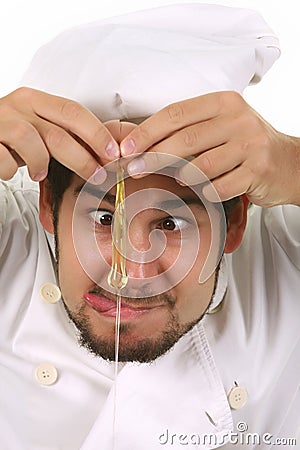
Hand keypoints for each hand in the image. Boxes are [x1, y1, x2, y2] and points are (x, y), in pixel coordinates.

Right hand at [0, 87, 119, 181]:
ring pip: (31, 143)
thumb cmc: (10, 134)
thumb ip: (62, 134)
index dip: (96, 133)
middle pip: (58, 133)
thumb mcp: (37, 127)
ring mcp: (0, 123)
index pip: (73, 111)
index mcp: (36, 100)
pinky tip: (11, 172)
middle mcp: (18, 107)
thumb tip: (101, 153)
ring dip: (41, 164)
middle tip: (97, 176)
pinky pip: (3, 159)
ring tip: (40, 174)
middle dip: (83, 159)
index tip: (112, 153)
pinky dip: (10, 170)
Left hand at [120, 91, 299, 206]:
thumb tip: (144, 145)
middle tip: (135, 169)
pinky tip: (205, 190)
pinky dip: (207, 192)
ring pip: (201, 166)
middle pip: (185, 139)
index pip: (176, 113)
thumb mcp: (221, 125)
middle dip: (153, 157)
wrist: (289, 162)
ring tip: (177, 180)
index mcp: (224, 103)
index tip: (127, 148)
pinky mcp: (258, 171)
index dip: (147, 131)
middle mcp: (238, 119)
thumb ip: (190, 130)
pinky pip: (219, 187)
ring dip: (182, 177)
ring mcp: (250, 145)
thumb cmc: (246, 144)